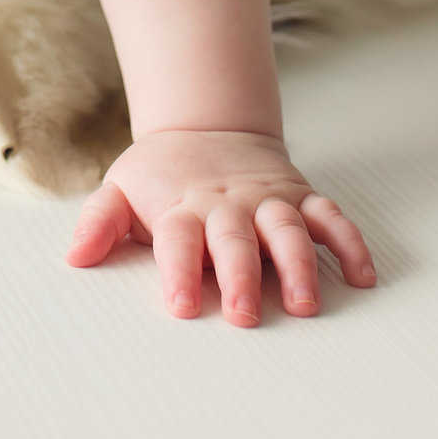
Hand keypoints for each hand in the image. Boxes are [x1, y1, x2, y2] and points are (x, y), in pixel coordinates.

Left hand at [67, 129, 375, 325]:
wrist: (205, 124)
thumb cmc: (161, 174)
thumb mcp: (120, 189)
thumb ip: (99, 222)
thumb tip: (73, 258)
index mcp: (182, 207)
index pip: (178, 241)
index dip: (177, 272)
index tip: (179, 306)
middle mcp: (227, 205)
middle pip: (234, 240)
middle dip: (239, 276)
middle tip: (243, 314)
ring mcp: (266, 200)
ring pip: (286, 229)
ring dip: (297, 265)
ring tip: (305, 303)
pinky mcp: (299, 196)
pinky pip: (329, 216)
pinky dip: (349, 242)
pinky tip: (364, 276)